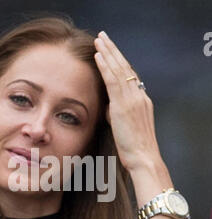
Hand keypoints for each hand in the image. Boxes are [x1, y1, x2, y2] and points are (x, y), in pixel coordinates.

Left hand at [94, 31, 161, 171]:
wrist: (144, 158)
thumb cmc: (135, 149)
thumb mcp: (126, 128)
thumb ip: (118, 114)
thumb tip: (108, 107)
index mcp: (141, 101)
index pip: (130, 76)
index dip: (119, 62)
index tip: (110, 52)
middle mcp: (139, 96)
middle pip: (126, 67)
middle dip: (113, 51)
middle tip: (103, 37)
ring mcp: (133, 99)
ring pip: (119, 70)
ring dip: (108, 53)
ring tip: (99, 39)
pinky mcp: (124, 105)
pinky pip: (114, 81)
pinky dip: (106, 67)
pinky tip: (98, 56)